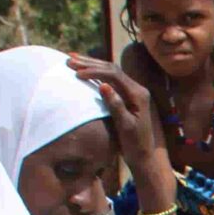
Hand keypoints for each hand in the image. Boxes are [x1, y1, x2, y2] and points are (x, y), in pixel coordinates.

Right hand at [67, 56, 166, 180]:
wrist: (144, 156)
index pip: (114, 75)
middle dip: (90, 63)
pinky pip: (110, 79)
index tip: (77, 73)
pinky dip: (96, 72)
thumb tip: (103, 86)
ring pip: (111, 71)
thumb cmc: (135, 144)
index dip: (95, 72)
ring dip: (91, 64)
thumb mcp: (125, 126)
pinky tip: (84, 69)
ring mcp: (132, 91)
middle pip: (112, 69)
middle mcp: (137, 89)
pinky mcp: (127, 95)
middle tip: (69, 60)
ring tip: (72, 59)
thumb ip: (116, 106)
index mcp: (138, 94)